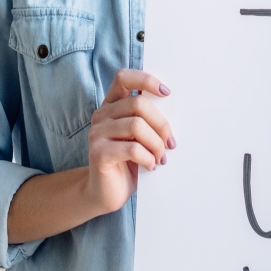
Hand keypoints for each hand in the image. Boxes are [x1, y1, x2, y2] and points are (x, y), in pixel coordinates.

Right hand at [83, 69, 174, 217]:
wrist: (105, 193)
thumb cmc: (127, 163)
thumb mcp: (138, 136)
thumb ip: (146, 119)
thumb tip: (173, 109)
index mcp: (111, 106)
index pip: (123, 78)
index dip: (146, 80)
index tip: (166, 93)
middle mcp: (101, 116)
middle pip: (138, 104)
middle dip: (161, 124)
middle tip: (170, 144)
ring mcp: (97, 134)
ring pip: (136, 126)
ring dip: (156, 144)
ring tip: (160, 158)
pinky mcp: (98, 153)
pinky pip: (132, 149)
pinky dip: (148, 158)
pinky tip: (150, 166)